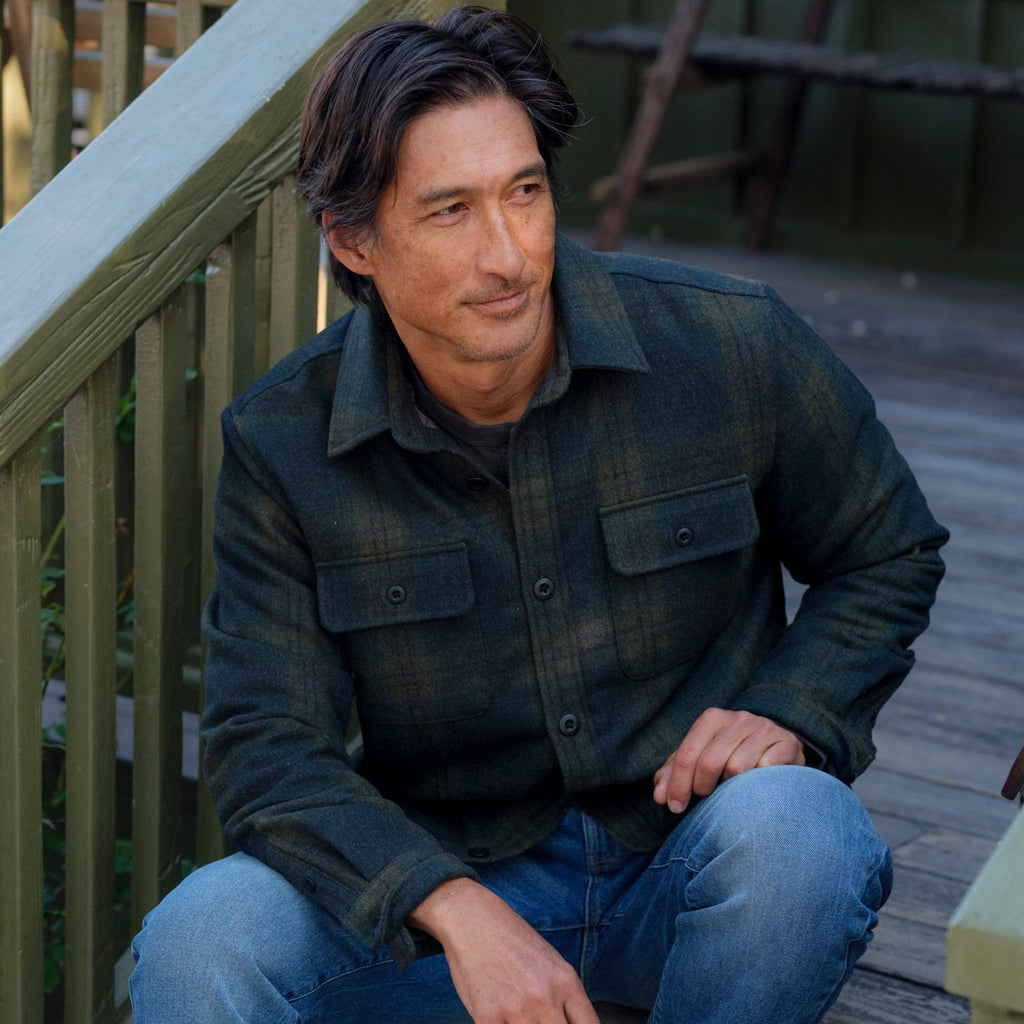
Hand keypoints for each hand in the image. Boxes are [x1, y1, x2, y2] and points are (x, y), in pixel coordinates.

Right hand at [407, 877, 599, 1023]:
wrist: (472, 918)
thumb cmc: (511, 939)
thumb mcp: (550, 961)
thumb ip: (564, 996)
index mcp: (565, 981)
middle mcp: (546, 997)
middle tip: (540, 1021)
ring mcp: (517, 1009)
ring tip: (518, 1017)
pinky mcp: (488, 1017)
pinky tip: (500, 1018)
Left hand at [652, 708, 805, 813]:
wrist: (778, 745)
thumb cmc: (732, 755)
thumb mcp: (701, 758)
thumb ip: (676, 774)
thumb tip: (659, 797)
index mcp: (712, 719)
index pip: (687, 754)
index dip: (678, 785)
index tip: (674, 807)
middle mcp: (738, 719)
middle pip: (709, 762)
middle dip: (702, 787)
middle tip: (706, 798)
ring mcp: (763, 728)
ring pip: (738, 768)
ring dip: (732, 787)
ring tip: (733, 787)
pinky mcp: (786, 742)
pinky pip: (765, 770)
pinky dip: (757, 783)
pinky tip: (757, 784)